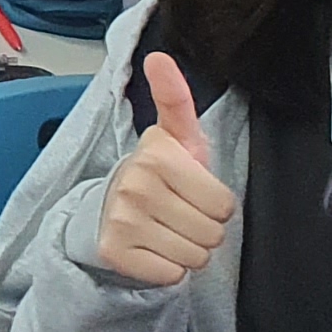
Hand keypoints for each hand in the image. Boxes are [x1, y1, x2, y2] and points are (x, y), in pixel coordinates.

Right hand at [93, 53, 238, 285]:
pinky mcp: (114, 251)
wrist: (107, 210)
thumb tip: (159, 57)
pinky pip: (171, 275)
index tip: (192, 191)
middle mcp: (135, 184)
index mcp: (157, 154)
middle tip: (179, 214)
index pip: (223, 204)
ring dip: (187, 250)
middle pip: (212, 233)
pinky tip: (151, 248)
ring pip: (195, 257)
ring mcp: (122, 219)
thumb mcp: (174, 137)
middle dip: (203, 229)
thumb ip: (175, 98)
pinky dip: (168, 269)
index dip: (216, 204)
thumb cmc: (157, 175)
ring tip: (166, 230)